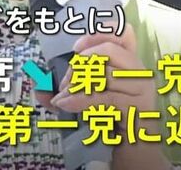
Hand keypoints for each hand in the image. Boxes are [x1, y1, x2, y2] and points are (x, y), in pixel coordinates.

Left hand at [35, 24, 171, 169]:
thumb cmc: (110, 118)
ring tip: (63, 98)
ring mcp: (142, 89)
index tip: (76, 48)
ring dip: (77, 86)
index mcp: (129, 62)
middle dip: (80, 63)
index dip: (99, 32)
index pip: (123, 31)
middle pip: (109, 50)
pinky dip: (81, 99)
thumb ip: (65, 91)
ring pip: (106, 74)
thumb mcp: (86, 99)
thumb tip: (38, 89)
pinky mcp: (139, 107)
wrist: (134, 148)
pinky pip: (106, 97)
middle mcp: (140, 70)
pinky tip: (65, 104)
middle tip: (65, 82)